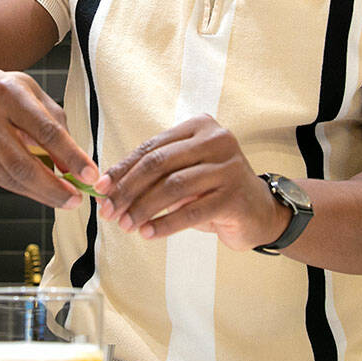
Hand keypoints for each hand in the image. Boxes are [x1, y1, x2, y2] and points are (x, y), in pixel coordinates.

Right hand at [0, 66, 96, 208]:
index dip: (70, 155)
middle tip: (77, 199)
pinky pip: (5, 182)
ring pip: (12, 178)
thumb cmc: (10, 95)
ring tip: (67, 199)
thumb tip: (75, 168)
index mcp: (9, 94)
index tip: (90, 174)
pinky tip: (44, 192)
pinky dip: (28, 190)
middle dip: (53, 187)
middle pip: (22, 163)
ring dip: (43, 194)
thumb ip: (59, 129)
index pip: (45, 130)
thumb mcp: (38, 99)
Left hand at [95, 114, 288, 250]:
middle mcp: (216, 140)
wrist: (260, 212)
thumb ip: (153, 176)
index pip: (151, 147)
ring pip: (173, 187)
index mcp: (199, 127)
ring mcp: (228, 167)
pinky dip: (165, 224)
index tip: (100, 189)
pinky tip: (148, 233)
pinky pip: (191, 211)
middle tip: (109, 211)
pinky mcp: (234, 196)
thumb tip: (107, 191)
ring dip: (143, 208)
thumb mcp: (184, 175)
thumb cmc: (214, 190)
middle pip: (159, 164)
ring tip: (126, 225)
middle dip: (128, 189)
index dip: (123, 169)